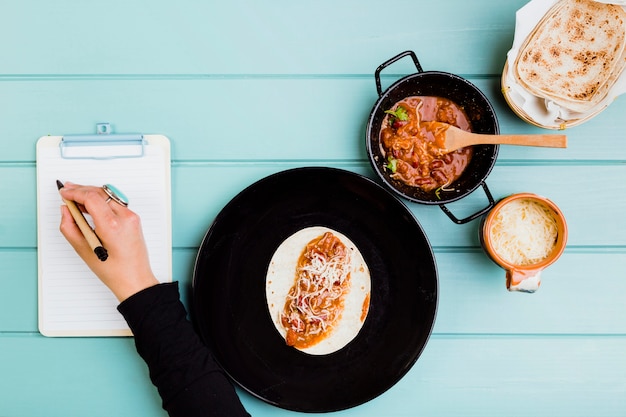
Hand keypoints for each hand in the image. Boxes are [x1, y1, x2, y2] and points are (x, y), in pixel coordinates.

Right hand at [59, 182, 158, 301]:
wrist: (135, 278)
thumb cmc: (114, 271)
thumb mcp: (84, 250)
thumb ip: (70, 227)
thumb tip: (65, 210)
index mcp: (113, 226)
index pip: (91, 198)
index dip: (75, 192)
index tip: (64, 192)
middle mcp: (125, 218)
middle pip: (100, 193)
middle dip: (81, 190)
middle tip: (66, 190)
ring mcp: (132, 217)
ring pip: (108, 195)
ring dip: (91, 194)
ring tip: (76, 197)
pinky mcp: (134, 218)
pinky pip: (115, 202)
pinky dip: (101, 200)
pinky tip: (90, 204)